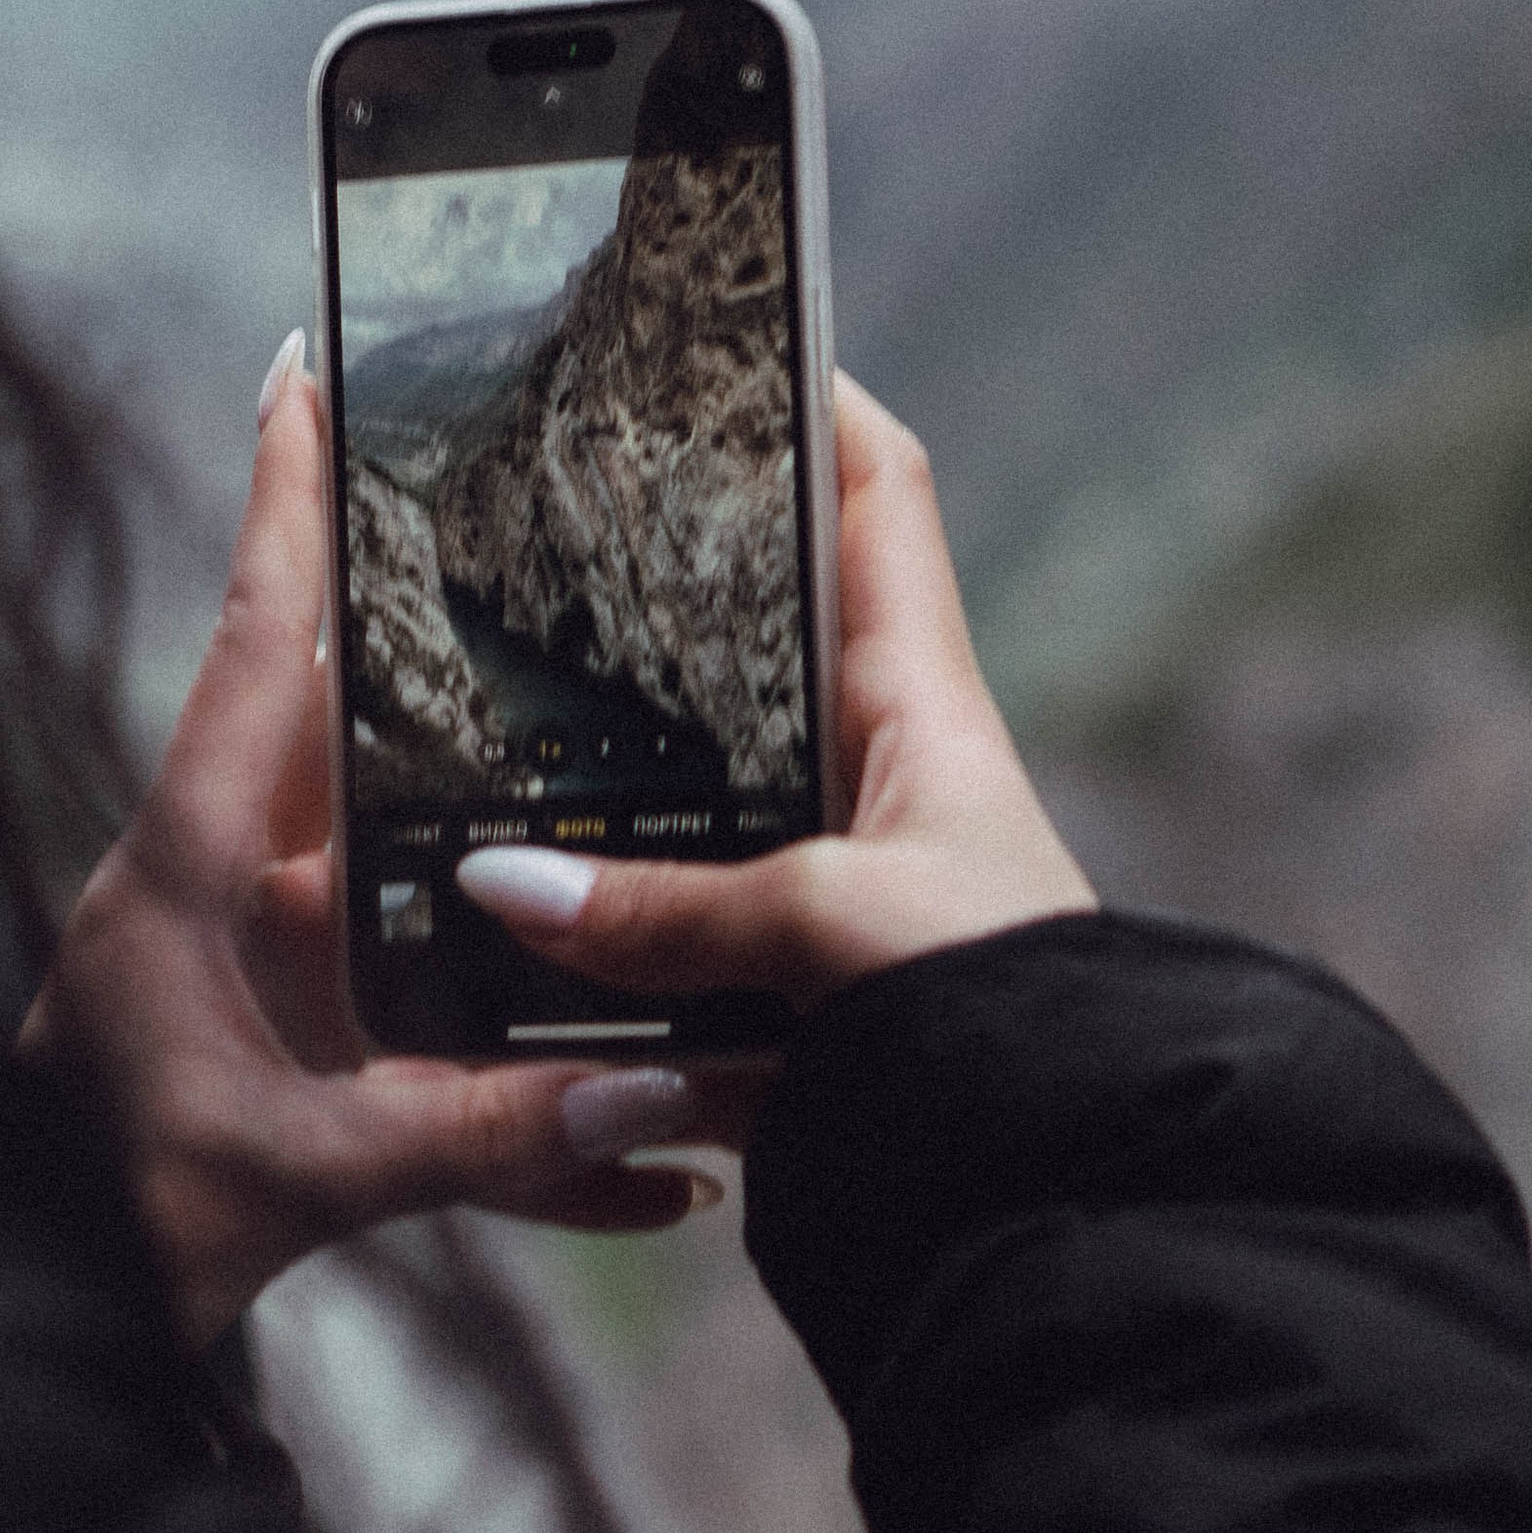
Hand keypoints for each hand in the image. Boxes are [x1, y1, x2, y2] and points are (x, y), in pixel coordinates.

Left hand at [23, 339, 737, 1345]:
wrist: (11, 1329)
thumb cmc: (105, 1230)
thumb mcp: (300, 1178)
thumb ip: (480, 1137)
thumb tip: (660, 1101)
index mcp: (196, 865)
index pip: (261, 645)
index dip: (288, 501)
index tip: (305, 364)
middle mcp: (223, 887)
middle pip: (345, 716)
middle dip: (432, 622)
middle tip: (516, 513)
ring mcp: (247, 962)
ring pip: (394, 856)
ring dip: (494, 831)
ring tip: (616, 760)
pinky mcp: (274, 1043)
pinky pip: (410, 1008)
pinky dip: (509, 1049)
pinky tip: (636, 1144)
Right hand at [456, 372, 1094, 1029]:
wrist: (1058, 1202)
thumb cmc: (1005, 1029)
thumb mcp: (835, 930)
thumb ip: (662, 908)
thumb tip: (501, 884)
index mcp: (921, 708)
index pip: (880, 500)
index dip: (816, 402)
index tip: (729, 330)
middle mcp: (873, 778)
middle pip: (751, 633)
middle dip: (653, 583)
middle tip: (533, 515)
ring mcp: (823, 883)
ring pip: (688, 786)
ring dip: (602, 772)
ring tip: (473, 702)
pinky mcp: (783, 996)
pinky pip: (660, 936)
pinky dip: (589, 934)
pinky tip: (492, 922)